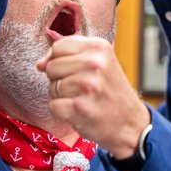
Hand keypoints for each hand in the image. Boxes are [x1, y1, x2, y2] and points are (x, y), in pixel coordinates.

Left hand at [37, 36, 149, 158]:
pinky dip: (62, 111)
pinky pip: (53, 105)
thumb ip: (68, 56)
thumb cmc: (110, 91)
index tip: (75, 71)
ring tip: (83, 99)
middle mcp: (95, 63)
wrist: (130, 123)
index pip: (58, 47)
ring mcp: (87, 86)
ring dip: (62, 96)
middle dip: (60, 79)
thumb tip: (40, 64)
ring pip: (52, 87)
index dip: (60, 60)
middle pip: (52, 66)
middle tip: (81, 88)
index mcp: (99, 47)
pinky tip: (79, 111)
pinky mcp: (80, 107)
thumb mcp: (99, 62)